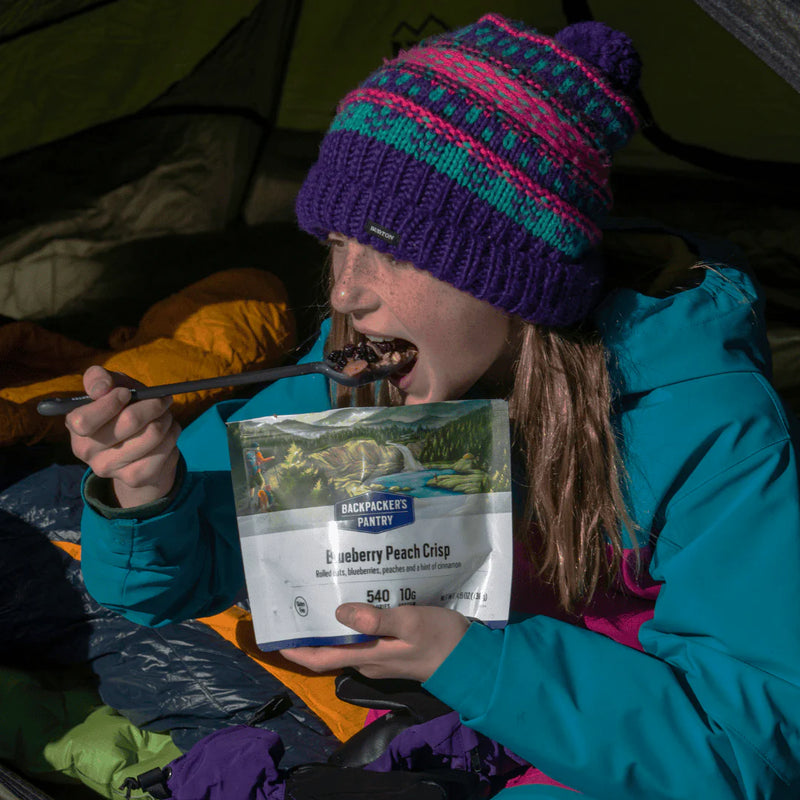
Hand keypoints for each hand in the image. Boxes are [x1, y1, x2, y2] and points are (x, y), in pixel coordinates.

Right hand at [66, 365, 180, 507]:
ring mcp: (109, 468)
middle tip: (162, 400)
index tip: (127, 393)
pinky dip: (173, 435)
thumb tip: (102, 388)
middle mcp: (86, 450)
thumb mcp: (110, 386)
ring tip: (165, 417)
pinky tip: (168, 434)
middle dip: (153, 404)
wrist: (139, 447)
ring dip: (167, 419)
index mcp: (75, 425)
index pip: (84, 420)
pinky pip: (165, 450)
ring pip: (153, 434)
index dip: (110, 403)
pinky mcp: (135, 478)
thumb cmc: (123, 408)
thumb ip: (99, 379)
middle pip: (130, 421)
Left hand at [280, 603, 470, 681]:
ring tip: (318, 592)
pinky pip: (362, 634)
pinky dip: (351, 619)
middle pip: (327, 648)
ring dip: (329, 622)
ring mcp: (380, 654)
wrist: (470, 660)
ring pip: (344, 640)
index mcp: (366, 656)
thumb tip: (339, 612)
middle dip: (309, 628)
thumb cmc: (440, 640)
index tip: (273, 633)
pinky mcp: (392, 647)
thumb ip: (376, 619)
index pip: (318, 659)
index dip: (293, 650)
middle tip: (295, 598)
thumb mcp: (410, 624)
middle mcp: (367, 658)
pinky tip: (353, 598)